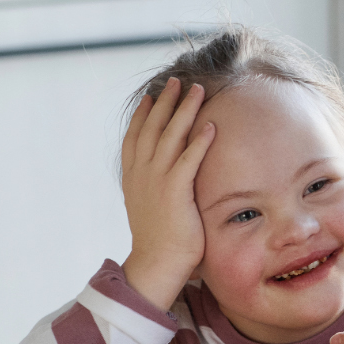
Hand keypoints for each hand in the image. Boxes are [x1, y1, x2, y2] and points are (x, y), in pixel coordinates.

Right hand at [119, 77, 215, 311]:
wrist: (157, 262)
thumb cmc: (159, 238)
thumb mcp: (149, 205)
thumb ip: (154, 187)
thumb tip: (164, 179)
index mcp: (133, 176)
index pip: (135, 136)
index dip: (144, 113)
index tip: (153, 95)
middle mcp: (141, 173)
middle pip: (152, 127)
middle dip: (165, 102)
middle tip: (176, 80)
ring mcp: (156, 181)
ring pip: (170, 136)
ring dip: (185, 110)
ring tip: (197, 90)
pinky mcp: (175, 192)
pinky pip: (188, 159)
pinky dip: (199, 140)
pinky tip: (210, 124)